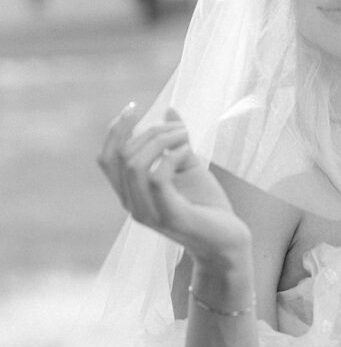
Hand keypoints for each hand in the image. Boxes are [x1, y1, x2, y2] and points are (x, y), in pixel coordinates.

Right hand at [97, 103, 251, 267]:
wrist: (227, 240)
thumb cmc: (207, 205)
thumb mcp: (189, 165)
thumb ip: (176, 141)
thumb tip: (169, 109)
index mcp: (131, 192)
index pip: (107, 158)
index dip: (115, 130)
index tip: (133, 106)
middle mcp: (133, 204)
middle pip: (122, 156)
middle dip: (150, 131)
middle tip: (180, 129)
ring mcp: (149, 213)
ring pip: (135, 165)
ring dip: (161, 140)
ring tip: (185, 136)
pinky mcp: (170, 217)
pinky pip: (157, 178)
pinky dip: (172, 156)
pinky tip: (188, 152)